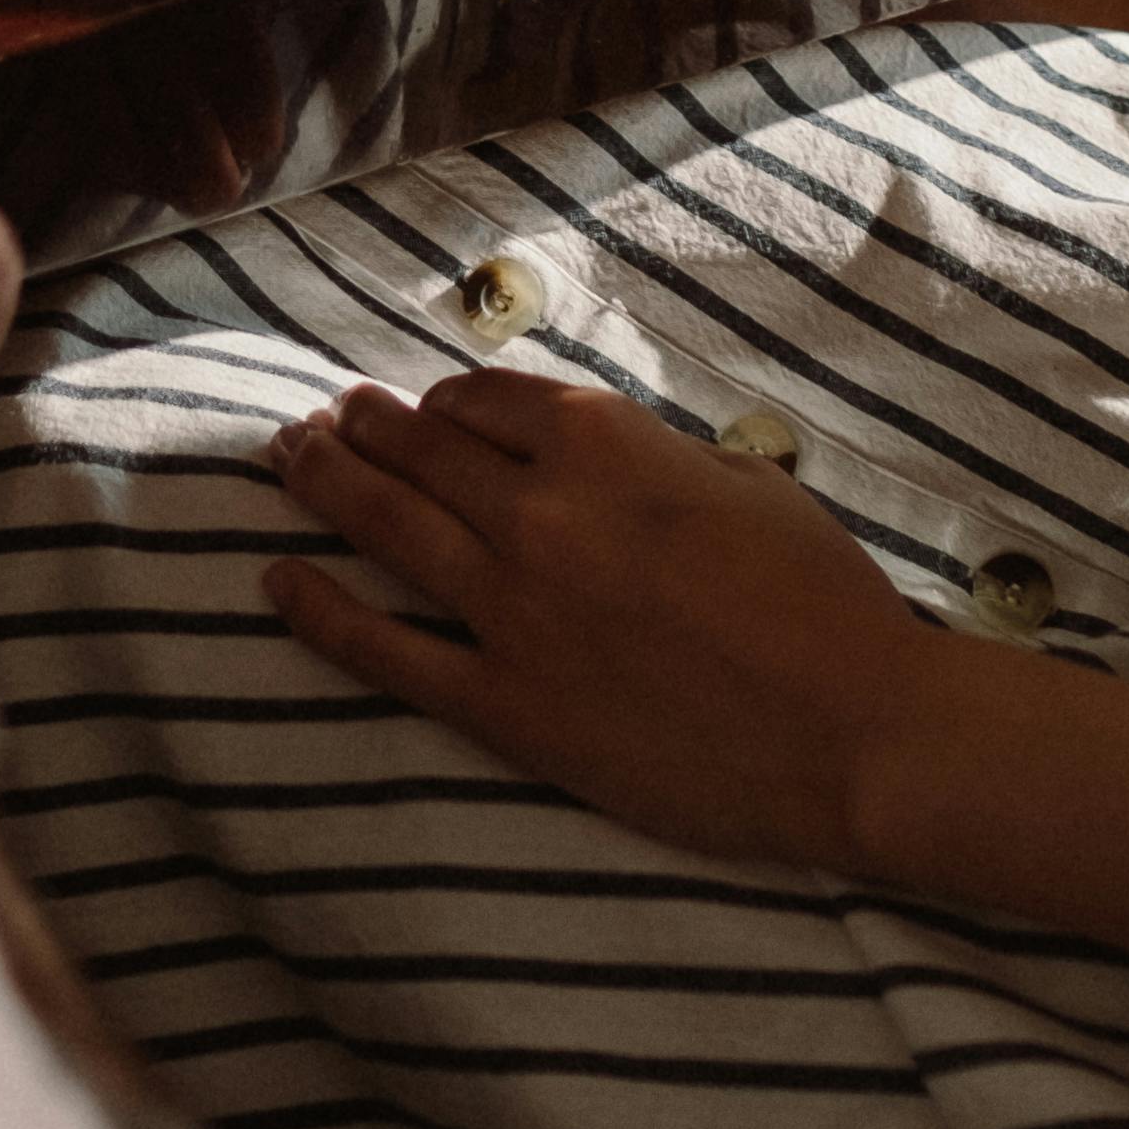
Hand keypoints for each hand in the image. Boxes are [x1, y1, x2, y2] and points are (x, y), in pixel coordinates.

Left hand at [266, 363, 932, 871]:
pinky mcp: (504, 706)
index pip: (486, 398)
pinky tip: (276, 580)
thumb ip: (656, 460)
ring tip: (289, 458)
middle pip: (420, 452)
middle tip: (324, 417)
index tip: (425, 407)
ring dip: (325, 483)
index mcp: (605, 444)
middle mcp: (539, 512)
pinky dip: (319, 612)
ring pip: (386, 528)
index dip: (444, 400)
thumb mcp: (747, 484)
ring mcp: (511, 611)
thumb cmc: (824, 601)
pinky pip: (383, 650)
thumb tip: (606, 462)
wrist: (853, 730)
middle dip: (364, 426)